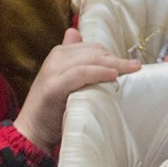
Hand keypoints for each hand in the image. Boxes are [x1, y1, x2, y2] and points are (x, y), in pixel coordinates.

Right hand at [13, 29, 137, 152]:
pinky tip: (113, 76)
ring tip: (131, 69)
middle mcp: (55, 58)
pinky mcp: (52, 87)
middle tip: (136, 67)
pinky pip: (81, 73)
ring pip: (90, 59)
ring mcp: (52, 71)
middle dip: (116, 58)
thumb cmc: (53, 109)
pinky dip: (99, 73)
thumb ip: (75, 61)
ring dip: (113, 63)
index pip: (92, 47)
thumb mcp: (66, 80)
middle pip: (94, 52)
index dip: (112, 54)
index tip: (129, 64)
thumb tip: (76, 33)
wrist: (31, 133)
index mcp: (59, 53)